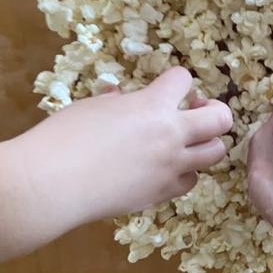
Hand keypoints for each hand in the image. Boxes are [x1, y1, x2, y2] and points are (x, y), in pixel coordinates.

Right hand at [9, 67, 232, 230]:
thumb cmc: (62, 137)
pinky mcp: (162, 193)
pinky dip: (184, 173)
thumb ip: (117, 102)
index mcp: (151, 105)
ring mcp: (170, 166)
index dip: (177, 80)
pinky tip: (167, 170)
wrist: (51, 183)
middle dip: (214, 111)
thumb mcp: (90, 107)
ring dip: (205, 144)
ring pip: (216, 153)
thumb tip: (120, 97)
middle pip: (221, 118)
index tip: (167, 88)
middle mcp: (170, 134)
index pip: (184, 79)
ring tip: (186, 143)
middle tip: (194, 114)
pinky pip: (191, 181)